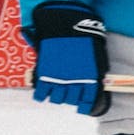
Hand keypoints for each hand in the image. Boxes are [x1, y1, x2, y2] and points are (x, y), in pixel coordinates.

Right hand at [27, 0, 106, 115]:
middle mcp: (75, 82)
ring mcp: (58, 79)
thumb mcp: (94, 57)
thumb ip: (93, 72)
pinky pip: (41, 93)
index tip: (81, 108)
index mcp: (89, 78)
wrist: (65, 26)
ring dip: (56, 97)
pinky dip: (40, 96)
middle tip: (66, 94)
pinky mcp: (45, 75)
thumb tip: (94, 83)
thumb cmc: (83, 39)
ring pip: (56, 99)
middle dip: (69, 98)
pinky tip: (41, 95)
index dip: (84, 106)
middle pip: (71, 100)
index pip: (88, 100)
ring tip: (55, 92)